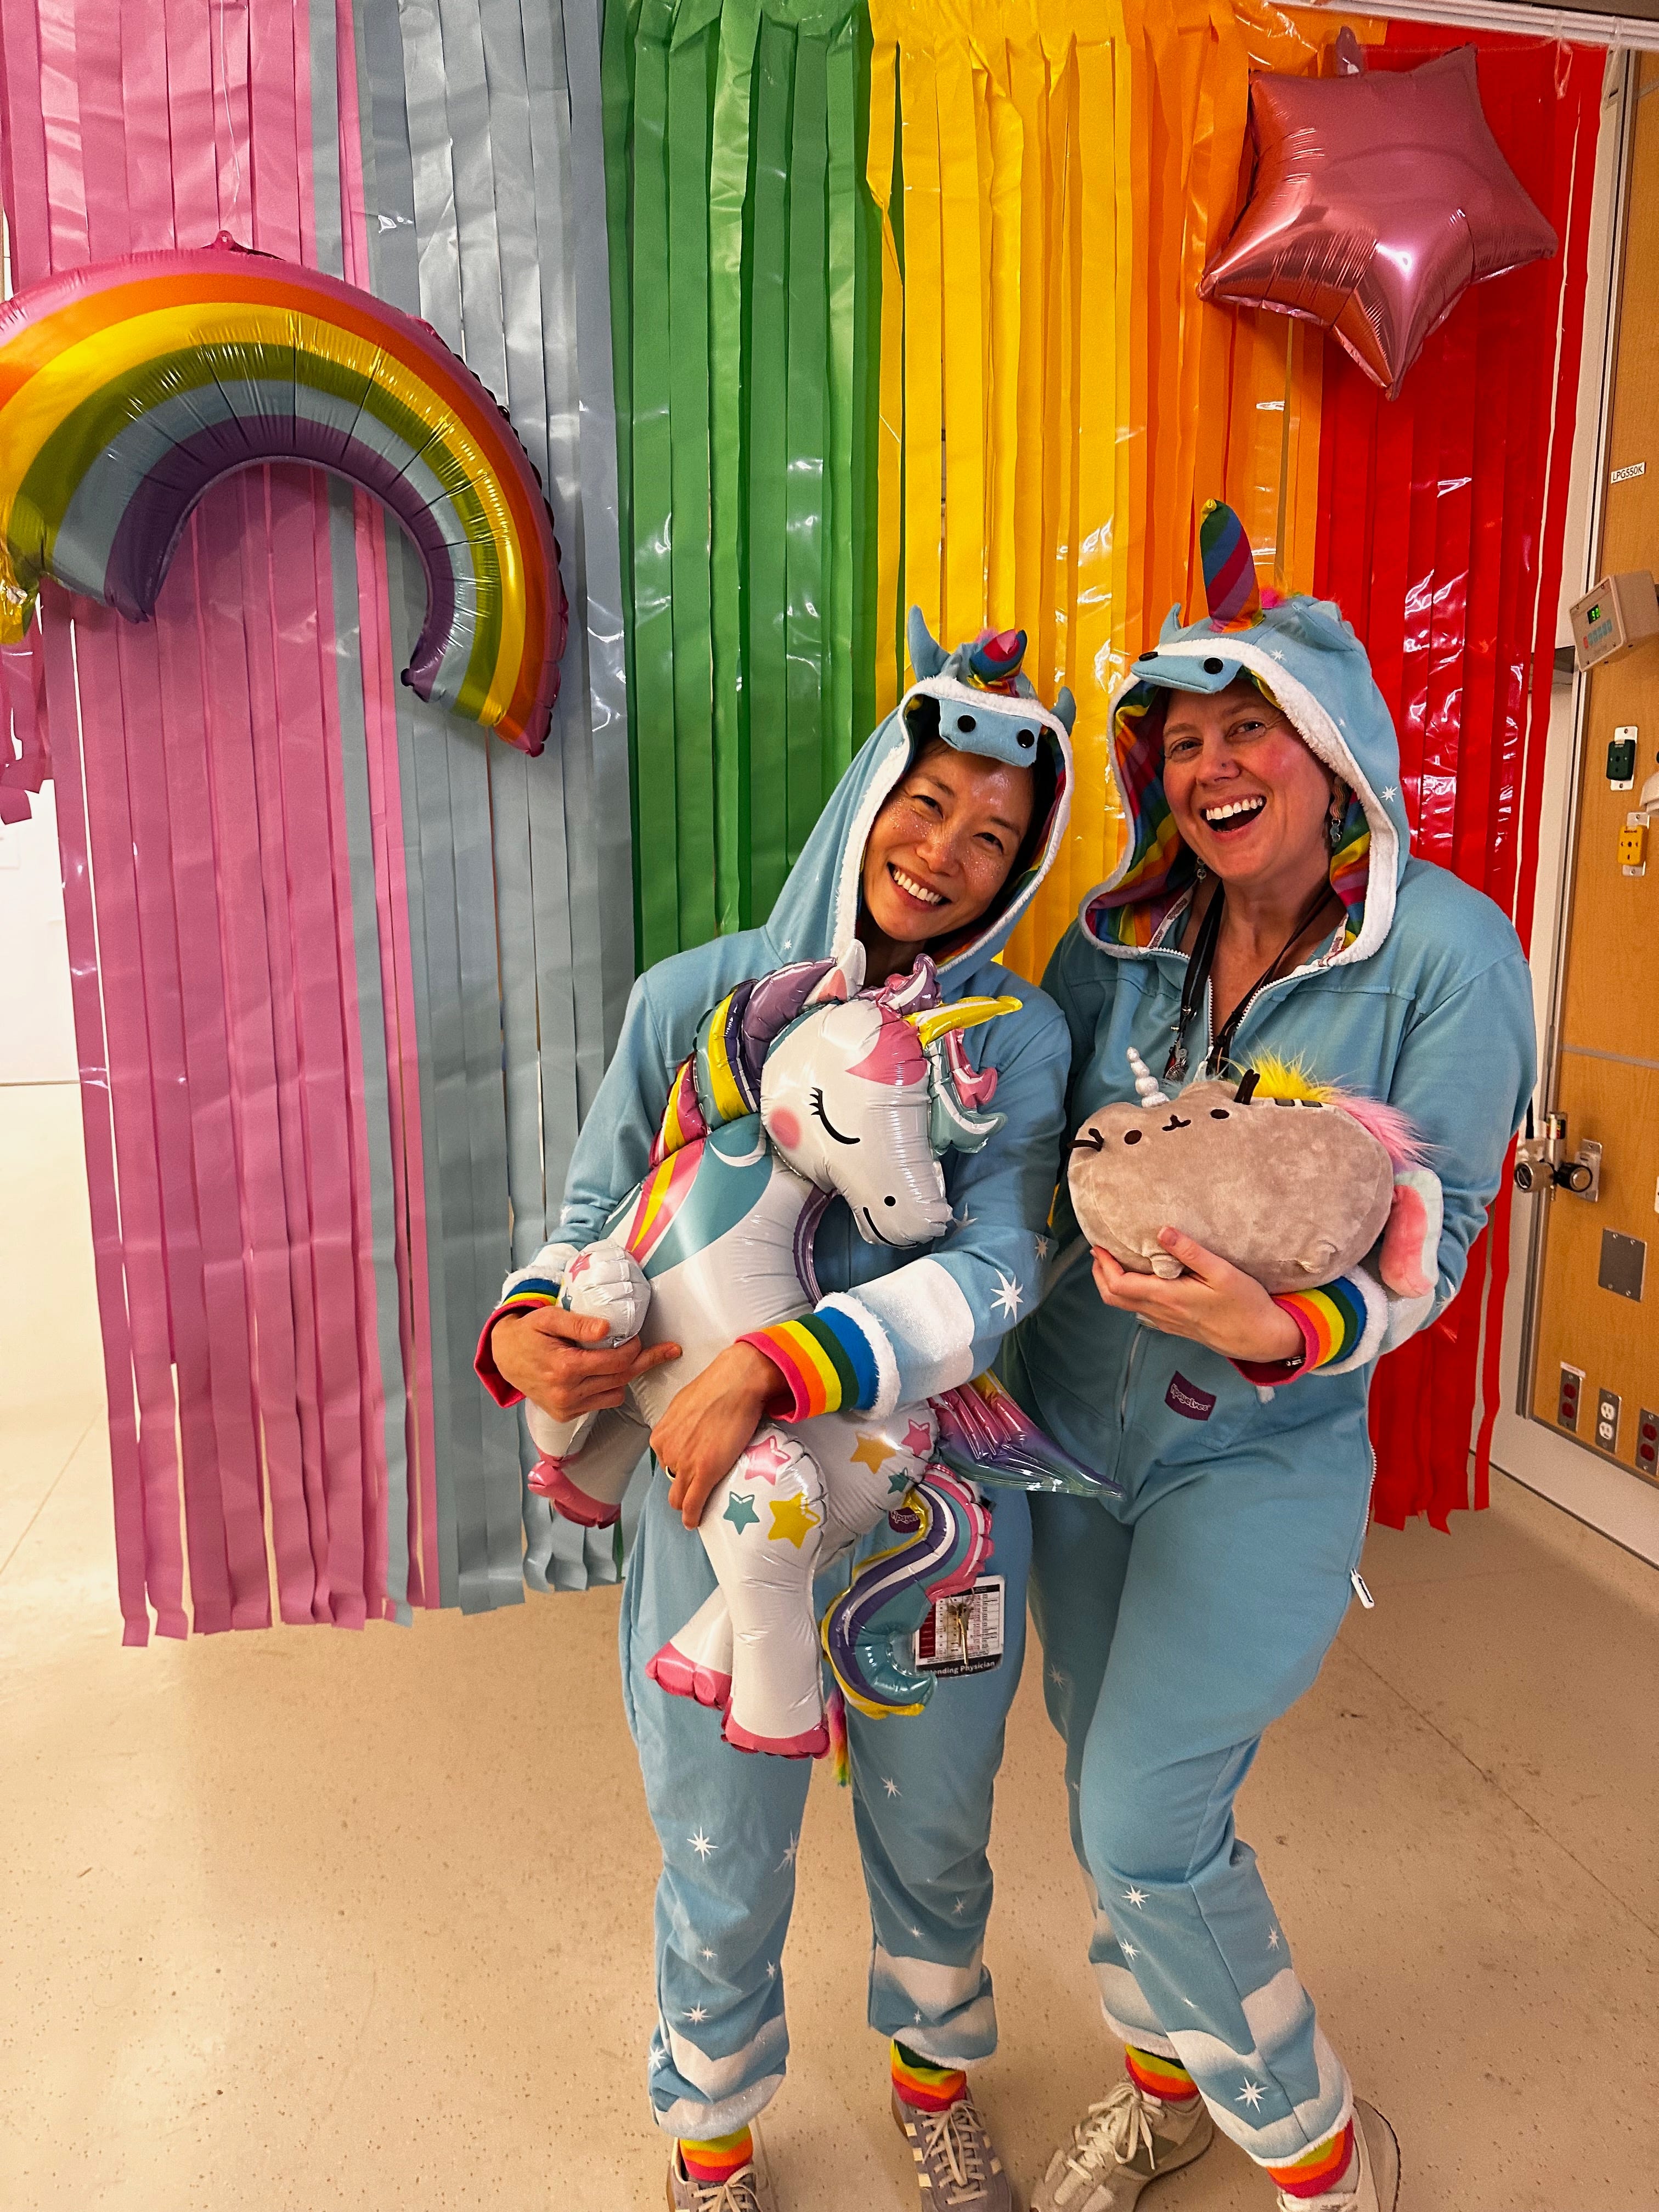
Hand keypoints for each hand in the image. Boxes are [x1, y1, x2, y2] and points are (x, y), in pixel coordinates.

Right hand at [490, 1305, 680, 1422]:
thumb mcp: (548, 1318)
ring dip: (625, 1375)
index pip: (617, 1362)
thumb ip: (577, 1324)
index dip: (636, 1348)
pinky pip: (602, 1403)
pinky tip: (603, 1372)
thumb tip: (606, 1328)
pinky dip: (609, 1387)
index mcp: (564, 1368)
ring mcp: (567, 1407)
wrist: (504, 1357)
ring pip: (616, 1393)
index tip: (640, 1337)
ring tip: (625, 1357)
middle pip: (622, 1378)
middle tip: (666, 1350)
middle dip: (645, 1362)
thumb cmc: (529, 1333)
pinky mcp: (566, 1415)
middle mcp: (567, 1393)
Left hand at [651, 1342, 783, 1528]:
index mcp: (661, 1435)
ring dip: (688, 1502)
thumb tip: (690, 1428)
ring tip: (698, 1506)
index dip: (679, 1466)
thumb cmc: (718, 1386)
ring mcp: (685, 1464)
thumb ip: (682, 1423)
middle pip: (671, 1480)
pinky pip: (693, 1504)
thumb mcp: (686, 1404)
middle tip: (699, 1483)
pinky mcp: (705, 1473)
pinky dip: (693, 1517)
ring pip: (679, 1496)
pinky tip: (695, 1522)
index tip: (690, 1468)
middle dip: (682, 1484)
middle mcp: (668, 1451)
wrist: (737, 1382)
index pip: (665, 1461)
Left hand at [1091, 1229, 1304, 1364]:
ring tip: (1114, 1262)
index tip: (1099, 1246)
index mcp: (1168, 1298)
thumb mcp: (1222, 1272)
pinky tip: (1140, 1279)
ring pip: (1126, 1306)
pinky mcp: (1175, 1325)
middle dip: (1100, 1275)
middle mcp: (1162, 1313)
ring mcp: (1167, 1322)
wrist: (1261, 1338)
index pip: (1119, 1285)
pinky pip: (1141, 1311)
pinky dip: (1129, 1294)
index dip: (1104, 1266)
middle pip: (1114, 1298)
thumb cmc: (1245, 1304)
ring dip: (1112, 1284)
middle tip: (1099, 1252)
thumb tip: (1162, 1230)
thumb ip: (1190, 1251)